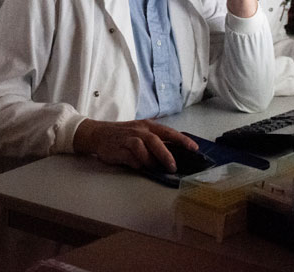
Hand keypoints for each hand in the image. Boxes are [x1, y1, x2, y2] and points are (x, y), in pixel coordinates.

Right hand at [73, 119, 197, 172]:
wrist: (98, 134)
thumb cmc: (124, 135)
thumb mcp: (141, 133)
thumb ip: (156, 142)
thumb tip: (175, 155)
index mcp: (148, 125)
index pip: (168, 132)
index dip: (182, 140)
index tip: (195, 149)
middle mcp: (139, 130)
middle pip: (156, 139)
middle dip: (166, 154)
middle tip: (174, 166)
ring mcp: (128, 138)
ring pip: (143, 147)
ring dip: (151, 160)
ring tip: (156, 168)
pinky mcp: (119, 148)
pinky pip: (130, 157)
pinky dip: (137, 163)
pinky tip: (139, 166)